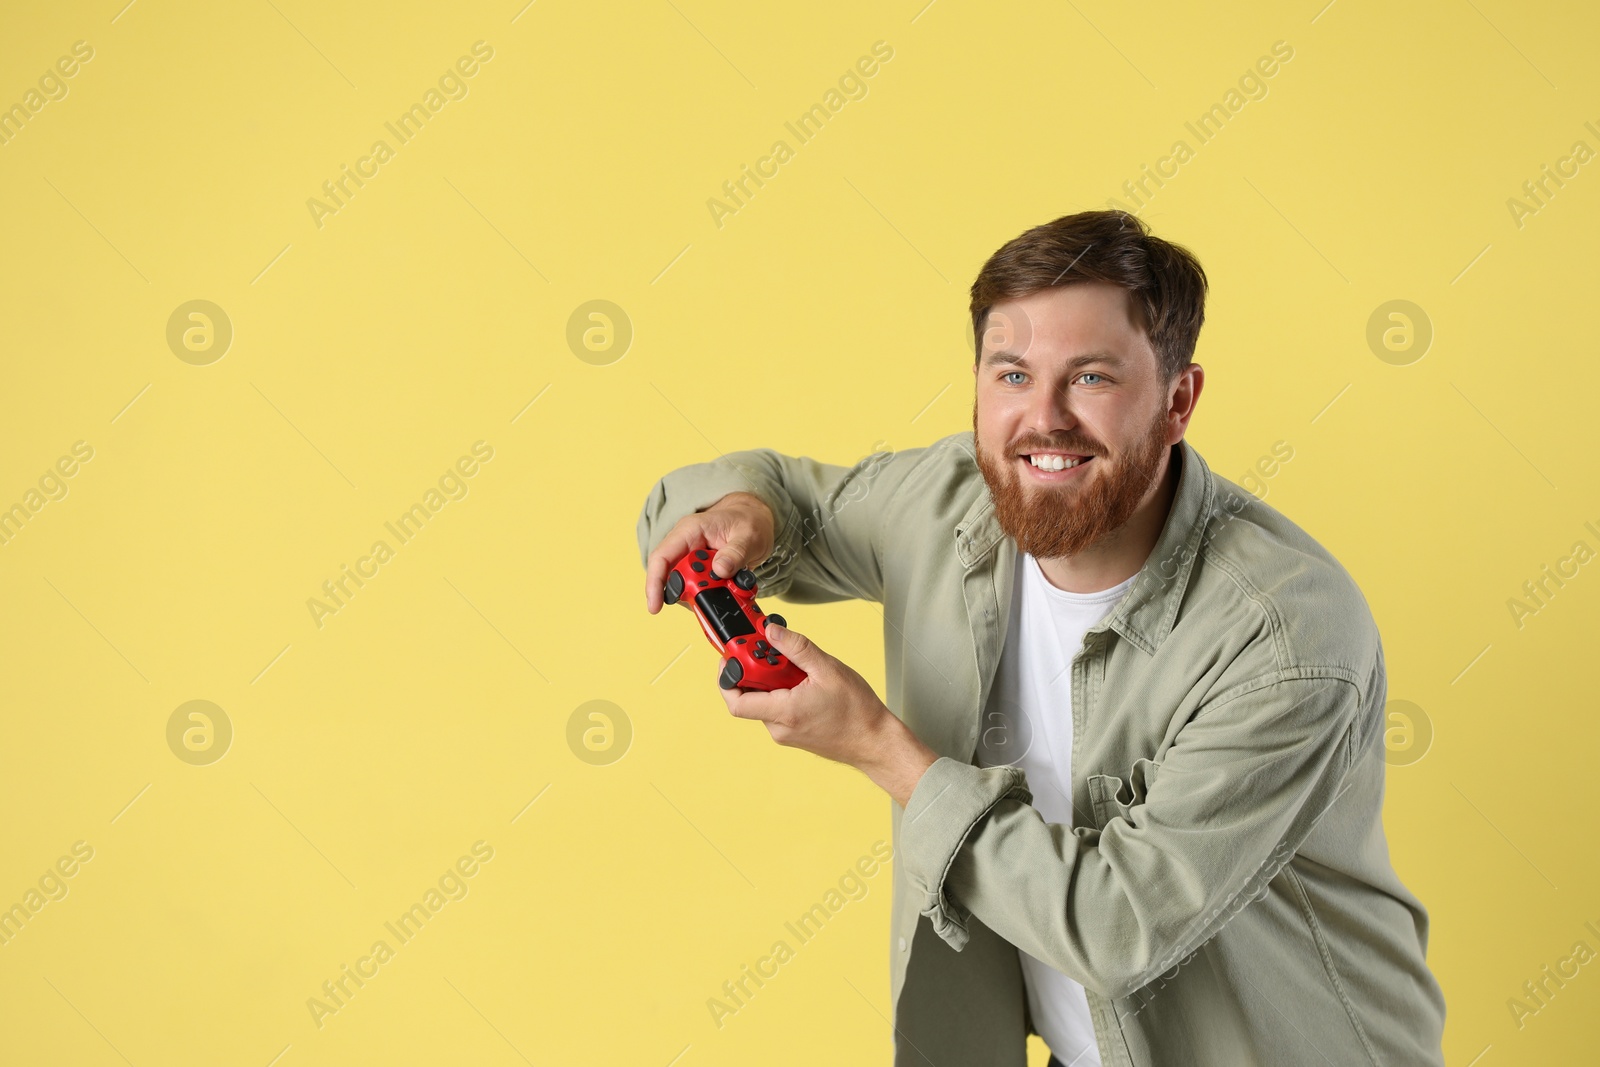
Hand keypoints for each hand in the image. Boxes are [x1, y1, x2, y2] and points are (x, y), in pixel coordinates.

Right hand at [644, 491, 775, 613]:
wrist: (756, 521)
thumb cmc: (749, 521)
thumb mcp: (748, 535)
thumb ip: (735, 553)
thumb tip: (720, 570)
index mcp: (690, 531)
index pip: (661, 557)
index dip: (654, 583)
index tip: (655, 607)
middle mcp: (685, 546)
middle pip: (674, 578)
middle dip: (692, 593)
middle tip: (718, 595)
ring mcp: (692, 559)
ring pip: (687, 587)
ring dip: (706, 594)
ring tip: (732, 587)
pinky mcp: (700, 571)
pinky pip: (700, 588)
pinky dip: (714, 593)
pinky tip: (731, 588)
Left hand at [719, 621, 938, 806]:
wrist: (874, 742)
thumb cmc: (857, 711)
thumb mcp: (828, 670)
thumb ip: (797, 648)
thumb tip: (771, 632)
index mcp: (784, 712)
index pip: (736, 701)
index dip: (726, 678)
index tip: (731, 657)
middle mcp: (779, 728)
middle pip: (750, 697)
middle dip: (757, 672)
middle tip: (775, 654)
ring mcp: (785, 734)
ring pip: (765, 702)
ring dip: (774, 682)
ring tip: (799, 670)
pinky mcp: (793, 734)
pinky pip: (778, 710)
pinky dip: (783, 693)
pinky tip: (805, 684)